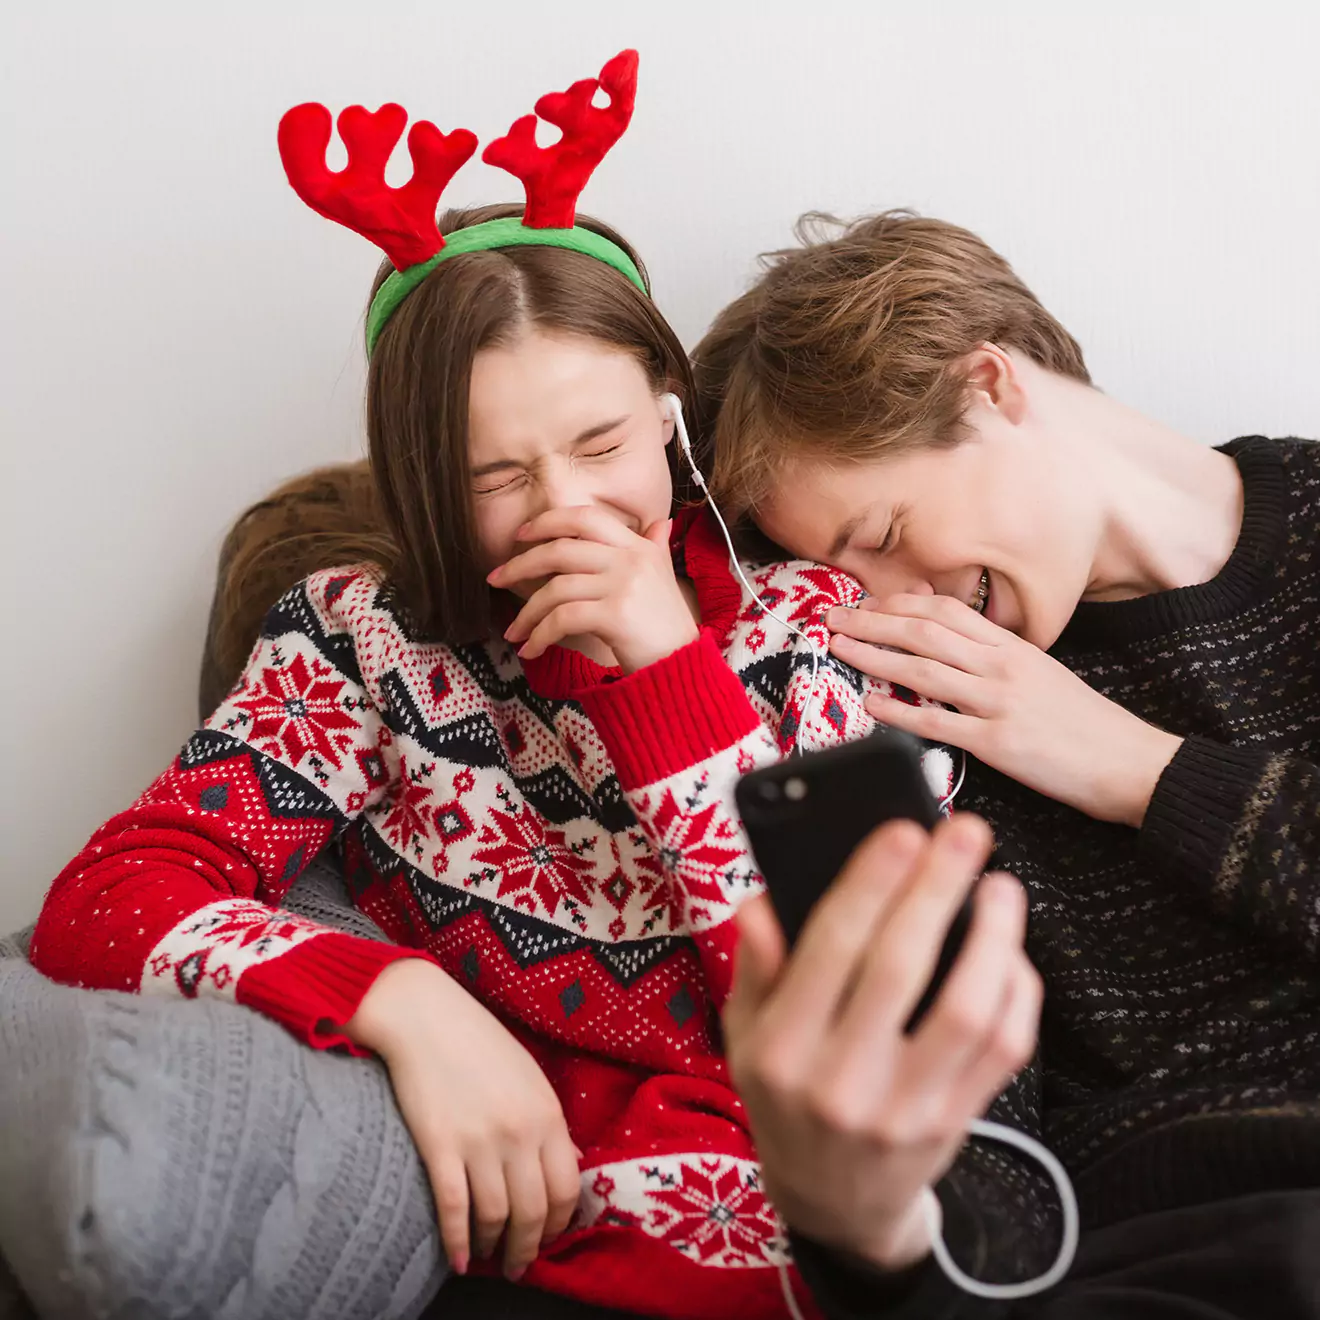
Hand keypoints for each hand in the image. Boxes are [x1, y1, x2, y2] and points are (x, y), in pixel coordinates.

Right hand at [347, 959, 579, 1279]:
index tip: (549, 1237)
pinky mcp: (439, 1146)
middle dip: (527, 1248)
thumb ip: (549, 1122)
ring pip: (494, 1217)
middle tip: (518, 1264)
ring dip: (492, 1248)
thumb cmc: (478, 1042)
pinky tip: (457, 1259)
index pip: (567, 1187)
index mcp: (547, 1113)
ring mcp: (479, 1141)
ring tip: (487, 1257)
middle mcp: (519, 1131)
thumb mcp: (529, 1076)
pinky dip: (456, 1242)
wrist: (425, 1016)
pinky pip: (453, 1210)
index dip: (560, 1223)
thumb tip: (571, 1162)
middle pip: (533, 1211)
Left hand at [487, 506, 698, 672]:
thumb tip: (661, 522)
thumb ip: (656, 547)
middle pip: (561, 549)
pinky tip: (531, 649)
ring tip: (514, 631)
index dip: (549, 521)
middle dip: (521, 565)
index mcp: (639, 547)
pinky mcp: (615, 615)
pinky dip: (540, 635)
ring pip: (556, 589)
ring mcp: (624, 586)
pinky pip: (562, 619)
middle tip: (496, 579)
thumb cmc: (667, 629)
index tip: (521, 535)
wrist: (684, 670)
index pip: (586, 517)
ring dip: (526, 613)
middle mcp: (632, 560)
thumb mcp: (664, 580)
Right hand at [723, 815, 1039, 1271]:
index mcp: (781, 1052)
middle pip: (900, 969)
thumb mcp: (744, 1036)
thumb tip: (760, 902)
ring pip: (968, 1011)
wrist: (832, 1202)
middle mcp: (842, 1083)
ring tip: (1000, 885)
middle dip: (937, 889)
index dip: (869, 884)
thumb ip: (755, 968)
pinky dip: (1016, 991)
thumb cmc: (785, 1096)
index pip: (829, 950)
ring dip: (993, 938)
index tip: (902, 829)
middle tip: (966, 831)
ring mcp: (906, 1109)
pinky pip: (1004, 1050)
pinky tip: (1009, 949)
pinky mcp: (956, 1122)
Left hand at [827, 595, 1181, 825]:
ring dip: (874, 656)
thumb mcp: (1043, 675)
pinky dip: (900, 713)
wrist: (1133, 763)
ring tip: (838, 649)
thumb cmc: (1086, 724)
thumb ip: (997, 657)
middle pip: (925, 632)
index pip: (946, 611)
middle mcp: (1003, 667)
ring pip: (924, 670)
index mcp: (1013, 647)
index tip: (864, 604)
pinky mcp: (999, 743)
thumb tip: (949, 643)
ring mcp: (999, 703)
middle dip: (872, 622)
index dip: (898, 604)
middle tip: (832, 618)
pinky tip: (871, 705)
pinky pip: (939, 723)